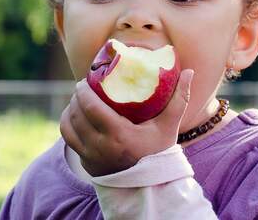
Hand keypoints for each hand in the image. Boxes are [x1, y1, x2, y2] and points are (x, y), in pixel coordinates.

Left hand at [60, 69, 193, 176]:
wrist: (150, 186)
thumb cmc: (159, 153)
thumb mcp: (169, 126)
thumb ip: (180, 99)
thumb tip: (190, 72)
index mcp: (118, 135)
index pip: (91, 107)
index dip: (83, 92)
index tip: (84, 81)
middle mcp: (100, 147)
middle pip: (77, 115)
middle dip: (75, 98)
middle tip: (81, 87)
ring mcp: (90, 157)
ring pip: (69, 127)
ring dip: (69, 111)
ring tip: (76, 101)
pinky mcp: (86, 163)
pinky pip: (69, 140)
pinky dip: (68, 126)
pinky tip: (73, 117)